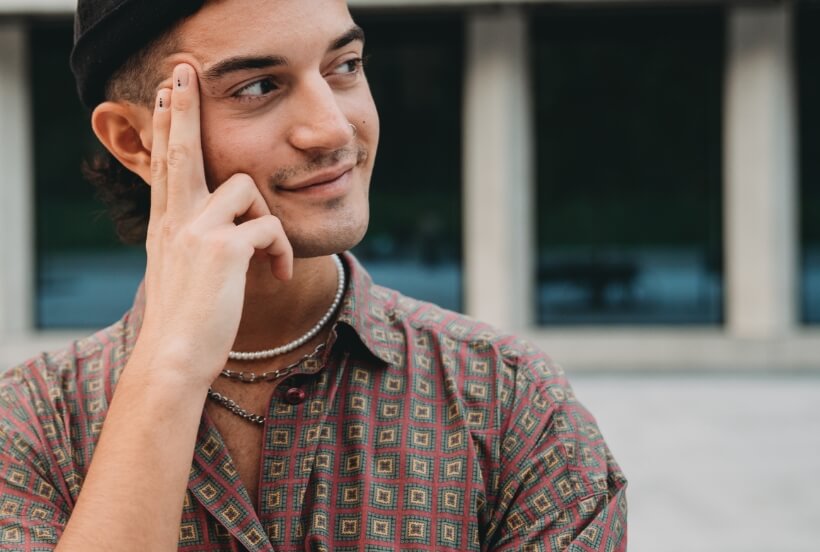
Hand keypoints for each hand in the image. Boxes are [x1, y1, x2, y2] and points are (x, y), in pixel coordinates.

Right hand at [137, 63, 292, 386]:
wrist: (174, 359)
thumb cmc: (186, 325)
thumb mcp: (183, 275)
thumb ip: (197, 246)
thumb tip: (227, 235)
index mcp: (166, 226)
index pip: (164, 165)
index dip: (164, 127)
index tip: (162, 94)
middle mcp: (176, 221)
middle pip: (180, 150)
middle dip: (181, 109)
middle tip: (181, 73)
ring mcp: (196, 231)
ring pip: (246, 187)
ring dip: (268, 216)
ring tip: (270, 255)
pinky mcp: (223, 249)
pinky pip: (270, 228)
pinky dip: (283, 250)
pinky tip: (280, 274)